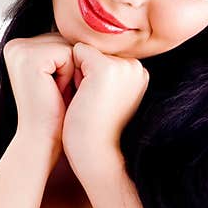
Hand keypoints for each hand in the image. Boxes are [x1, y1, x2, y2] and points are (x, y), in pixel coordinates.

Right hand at [3, 32, 75, 147]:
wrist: (41, 139)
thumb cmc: (53, 112)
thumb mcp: (55, 74)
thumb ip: (58, 49)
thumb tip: (84, 28)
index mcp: (17, 46)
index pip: (59, 39)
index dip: (67, 65)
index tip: (53, 88)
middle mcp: (14, 45)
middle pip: (64, 39)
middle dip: (70, 67)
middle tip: (54, 93)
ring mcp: (19, 49)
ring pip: (68, 46)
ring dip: (70, 71)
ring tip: (54, 92)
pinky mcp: (29, 58)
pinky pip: (68, 54)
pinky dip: (68, 75)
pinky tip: (54, 91)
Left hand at [62, 42, 148, 178]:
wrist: (97, 157)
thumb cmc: (94, 132)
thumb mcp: (104, 97)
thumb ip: (100, 74)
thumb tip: (79, 50)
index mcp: (138, 74)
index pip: (100, 56)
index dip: (87, 77)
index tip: (95, 103)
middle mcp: (136, 66)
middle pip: (91, 51)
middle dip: (83, 73)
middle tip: (91, 105)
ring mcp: (123, 66)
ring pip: (83, 52)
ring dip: (76, 74)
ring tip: (87, 102)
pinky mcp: (106, 69)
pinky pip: (75, 52)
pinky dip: (69, 73)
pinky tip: (81, 97)